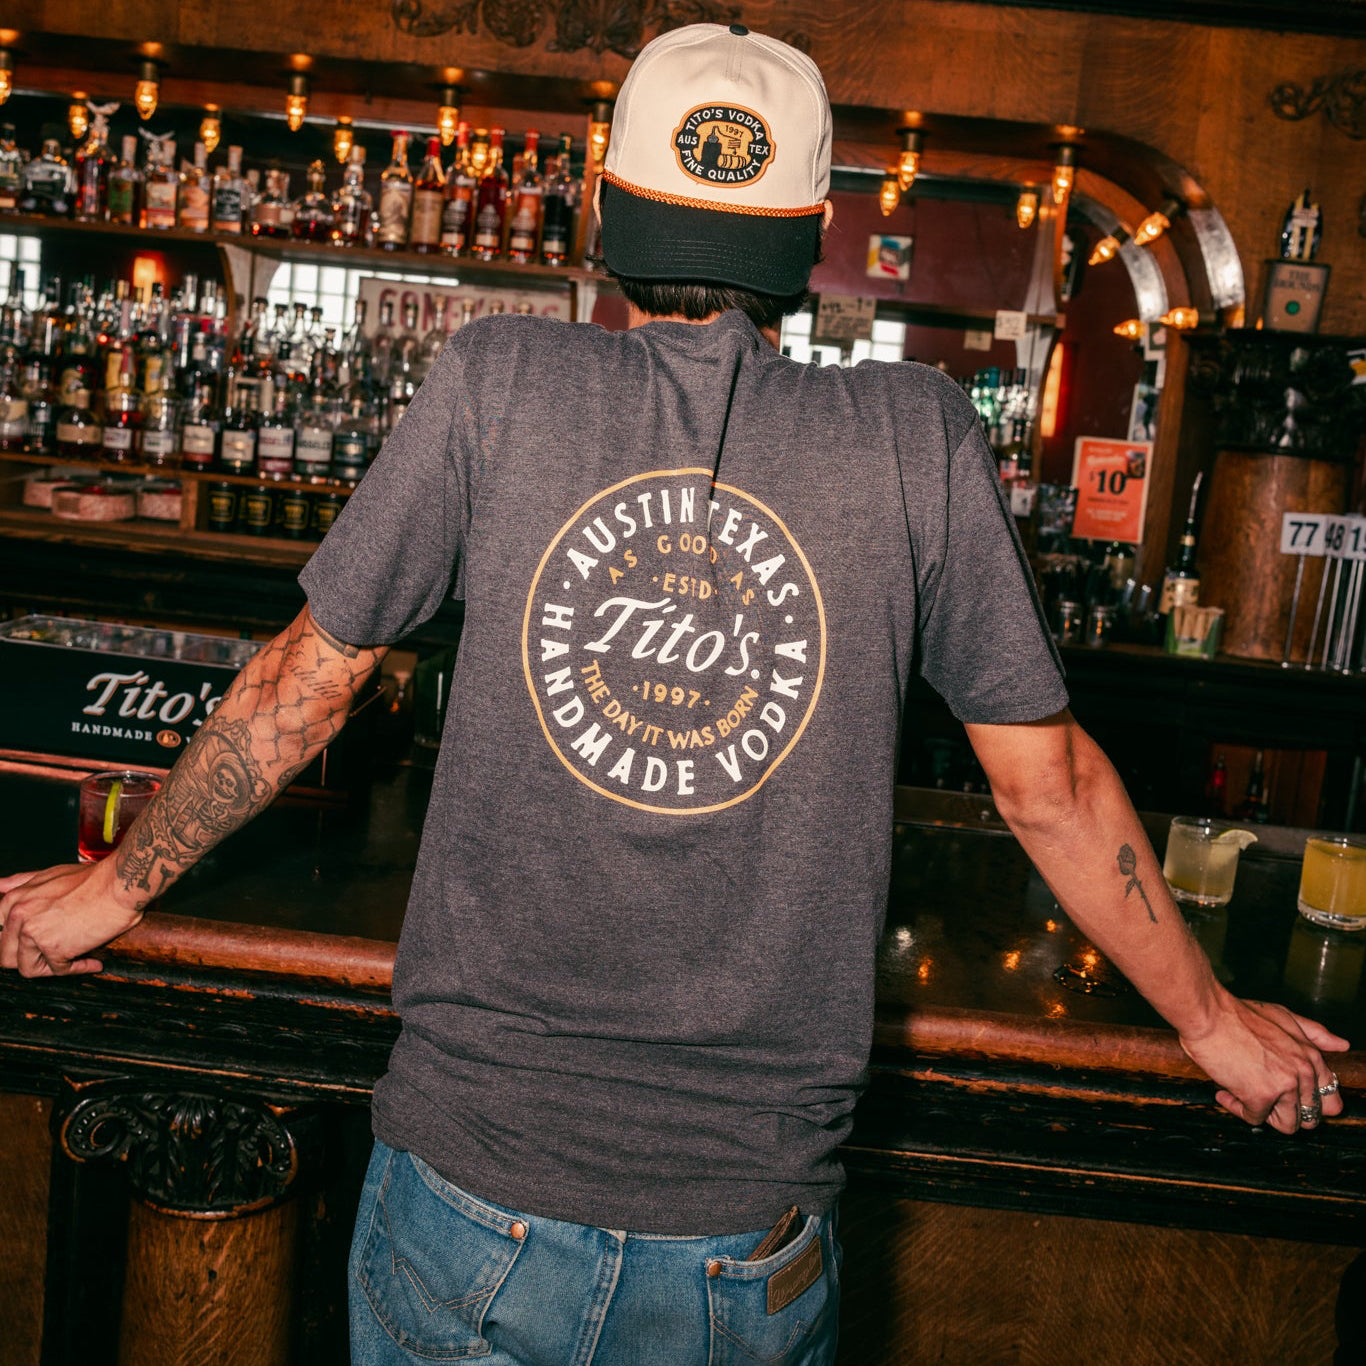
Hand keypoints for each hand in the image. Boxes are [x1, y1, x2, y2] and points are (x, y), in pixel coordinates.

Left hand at [0, 860, 143, 977]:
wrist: (118, 885)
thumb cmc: (91, 878)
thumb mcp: (48, 874)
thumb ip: (19, 882)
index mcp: (14, 901)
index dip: (15, 943)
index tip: (33, 946)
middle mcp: (18, 917)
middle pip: (7, 956)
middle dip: (30, 958)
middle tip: (54, 955)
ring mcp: (34, 934)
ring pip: (27, 968)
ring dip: (50, 968)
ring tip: (72, 959)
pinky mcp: (55, 949)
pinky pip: (59, 971)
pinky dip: (78, 969)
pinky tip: (92, 963)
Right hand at [1179, 994, 1349, 1133]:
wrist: (1209, 1014)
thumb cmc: (1239, 1013)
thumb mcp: (1283, 1016)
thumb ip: (1314, 1033)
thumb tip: (1342, 1045)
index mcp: (1311, 1056)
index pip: (1330, 1100)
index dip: (1309, 1104)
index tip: (1288, 1098)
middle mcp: (1303, 1073)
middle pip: (1309, 1117)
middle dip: (1285, 1111)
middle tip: (1262, 1097)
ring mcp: (1284, 1086)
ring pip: (1287, 1124)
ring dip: (1263, 1114)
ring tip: (1243, 1094)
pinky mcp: (1260, 1097)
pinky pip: (1254, 1119)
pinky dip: (1237, 1108)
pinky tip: (1225, 1091)